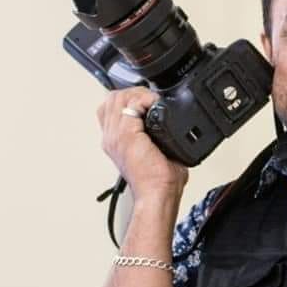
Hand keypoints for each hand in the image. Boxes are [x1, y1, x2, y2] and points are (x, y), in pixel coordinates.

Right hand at [96, 87, 188, 201]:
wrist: (157, 194)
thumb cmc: (158, 181)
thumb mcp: (157, 152)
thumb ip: (159, 137)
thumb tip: (175, 128)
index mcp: (116, 141)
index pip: (111, 108)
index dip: (129, 99)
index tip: (148, 103)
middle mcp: (112, 137)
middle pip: (112, 98)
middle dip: (133, 93)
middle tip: (151, 100)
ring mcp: (116, 135)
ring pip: (118, 97)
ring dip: (138, 94)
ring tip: (152, 102)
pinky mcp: (126, 135)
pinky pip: (130, 104)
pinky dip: (144, 99)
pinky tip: (156, 106)